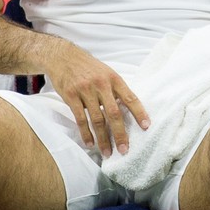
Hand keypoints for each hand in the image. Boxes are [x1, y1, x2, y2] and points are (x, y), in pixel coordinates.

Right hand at [42, 40, 150, 156]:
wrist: (63, 57)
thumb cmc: (88, 67)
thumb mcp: (106, 72)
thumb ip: (116, 90)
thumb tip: (128, 110)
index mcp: (113, 79)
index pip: (130, 98)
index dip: (139, 113)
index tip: (146, 127)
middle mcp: (101, 85)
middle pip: (114, 113)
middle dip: (120, 133)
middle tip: (124, 149)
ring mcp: (85, 90)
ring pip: (97, 119)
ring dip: (103, 139)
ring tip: (107, 152)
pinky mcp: (71, 96)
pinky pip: (80, 119)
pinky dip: (86, 133)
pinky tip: (90, 143)